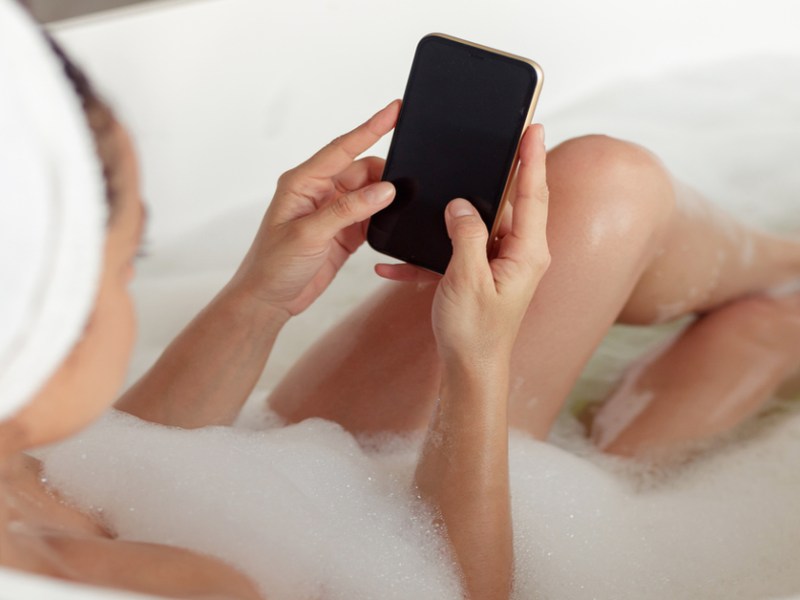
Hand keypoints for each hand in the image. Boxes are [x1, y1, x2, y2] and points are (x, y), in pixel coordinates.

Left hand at [231, 100, 399, 316]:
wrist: (269, 300)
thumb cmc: (273, 265)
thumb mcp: (309, 234)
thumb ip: (348, 210)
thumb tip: (384, 190)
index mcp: (303, 182)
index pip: (343, 148)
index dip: (370, 127)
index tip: (394, 109)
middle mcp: (319, 192)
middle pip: (362, 171)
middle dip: (386, 174)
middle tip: (409, 181)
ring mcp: (332, 212)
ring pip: (369, 194)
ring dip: (385, 199)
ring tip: (404, 203)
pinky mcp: (344, 232)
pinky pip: (371, 217)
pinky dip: (383, 218)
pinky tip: (393, 221)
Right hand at [377, 124, 549, 365]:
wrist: (469, 369)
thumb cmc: (475, 331)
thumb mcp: (467, 278)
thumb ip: (467, 235)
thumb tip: (461, 204)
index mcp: (527, 252)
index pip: (533, 194)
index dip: (533, 159)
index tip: (533, 127)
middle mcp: (519, 254)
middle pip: (509, 203)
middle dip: (495, 175)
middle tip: (491, 143)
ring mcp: (501, 263)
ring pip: (478, 225)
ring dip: (451, 220)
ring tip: (433, 202)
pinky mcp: (481, 273)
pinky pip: (458, 251)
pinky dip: (432, 254)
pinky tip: (398, 264)